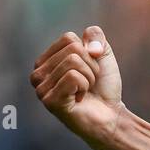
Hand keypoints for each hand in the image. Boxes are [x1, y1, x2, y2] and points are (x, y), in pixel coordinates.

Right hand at [30, 25, 124, 148]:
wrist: (111, 114)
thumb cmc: (103, 86)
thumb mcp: (103, 54)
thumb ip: (94, 36)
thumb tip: (86, 46)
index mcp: (46, 60)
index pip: (68, 38)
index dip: (88, 53)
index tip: (89, 70)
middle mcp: (38, 73)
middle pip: (73, 50)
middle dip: (91, 66)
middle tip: (88, 84)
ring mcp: (41, 88)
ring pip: (73, 62)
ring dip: (89, 77)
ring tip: (84, 91)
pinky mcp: (49, 100)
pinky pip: (73, 77)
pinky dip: (84, 87)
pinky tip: (79, 99)